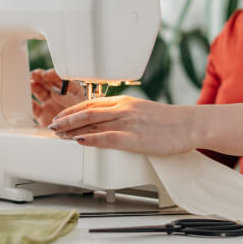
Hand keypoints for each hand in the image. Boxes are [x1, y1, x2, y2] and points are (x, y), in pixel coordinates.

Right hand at [30, 69, 84, 126]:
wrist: (82, 136)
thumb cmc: (85, 118)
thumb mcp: (81, 104)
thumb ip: (69, 98)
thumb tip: (55, 91)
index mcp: (71, 89)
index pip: (60, 77)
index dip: (51, 75)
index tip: (45, 75)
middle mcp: (59, 94)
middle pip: (47, 82)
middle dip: (40, 77)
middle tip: (34, 75)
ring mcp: (50, 104)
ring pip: (39, 92)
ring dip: (33, 87)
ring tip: (29, 84)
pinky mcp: (43, 115)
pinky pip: (34, 107)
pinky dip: (29, 104)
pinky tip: (26, 100)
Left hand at [48, 95, 193, 155]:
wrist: (190, 124)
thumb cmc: (170, 122)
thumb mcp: (144, 111)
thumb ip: (126, 115)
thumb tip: (110, 123)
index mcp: (125, 102)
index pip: (91, 103)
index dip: (73, 110)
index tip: (61, 116)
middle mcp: (123, 109)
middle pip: (87, 111)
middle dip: (66, 119)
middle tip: (52, 126)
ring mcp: (128, 123)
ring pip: (92, 123)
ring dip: (72, 129)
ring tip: (58, 135)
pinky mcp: (134, 138)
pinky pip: (107, 138)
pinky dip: (90, 139)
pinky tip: (78, 142)